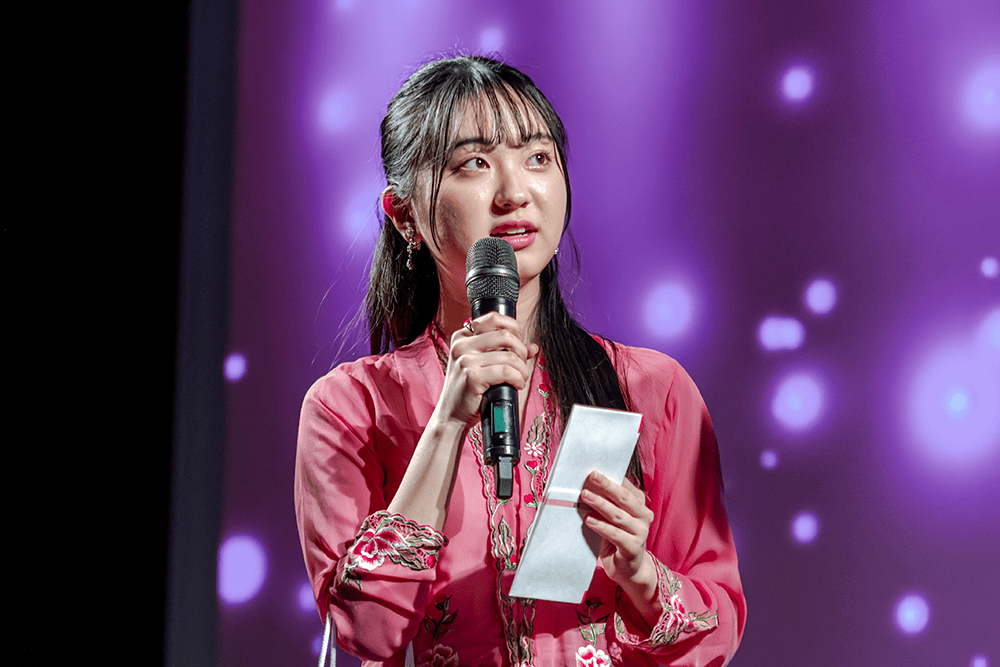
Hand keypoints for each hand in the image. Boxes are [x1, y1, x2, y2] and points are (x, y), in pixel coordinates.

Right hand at [436, 312, 538, 426]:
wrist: (451, 415)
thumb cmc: (468, 390)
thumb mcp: (483, 366)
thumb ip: (505, 352)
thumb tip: (532, 347)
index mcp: (462, 336)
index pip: (493, 318)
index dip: (513, 328)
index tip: (519, 344)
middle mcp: (462, 345)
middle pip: (505, 335)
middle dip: (521, 350)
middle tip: (522, 364)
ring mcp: (465, 360)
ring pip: (509, 356)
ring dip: (522, 369)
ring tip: (521, 378)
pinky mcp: (472, 376)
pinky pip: (506, 372)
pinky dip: (518, 378)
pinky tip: (517, 385)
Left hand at [580, 472, 654, 586]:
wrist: (628, 569)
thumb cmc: (617, 538)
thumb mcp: (612, 518)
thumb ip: (606, 503)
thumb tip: (587, 485)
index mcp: (640, 505)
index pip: (626, 487)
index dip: (611, 478)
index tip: (595, 469)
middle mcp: (644, 516)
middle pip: (624, 498)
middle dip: (607, 485)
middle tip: (591, 475)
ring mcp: (641, 532)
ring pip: (618, 515)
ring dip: (600, 504)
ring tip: (585, 496)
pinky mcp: (634, 548)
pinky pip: (615, 534)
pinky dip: (601, 526)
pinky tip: (588, 520)